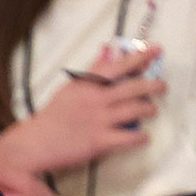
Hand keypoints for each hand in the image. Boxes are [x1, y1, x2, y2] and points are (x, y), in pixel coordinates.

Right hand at [0, 42, 164, 193]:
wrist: (34, 144)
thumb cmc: (52, 117)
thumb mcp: (70, 89)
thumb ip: (91, 72)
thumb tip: (107, 52)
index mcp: (86, 84)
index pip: (117, 65)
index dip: (140, 57)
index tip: (156, 50)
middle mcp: (95, 99)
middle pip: (134, 87)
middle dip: (154, 85)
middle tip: (162, 86)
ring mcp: (99, 120)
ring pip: (136, 110)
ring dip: (149, 109)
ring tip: (152, 110)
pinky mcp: (100, 141)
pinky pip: (130, 137)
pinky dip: (141, 137)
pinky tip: (144, 137)